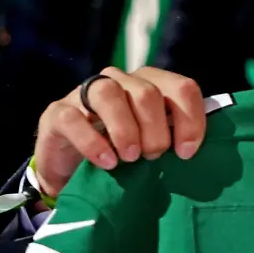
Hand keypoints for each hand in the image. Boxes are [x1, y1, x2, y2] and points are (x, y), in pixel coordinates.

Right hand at [33, 66, 206, 197]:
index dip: (190, 119)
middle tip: (153, 156)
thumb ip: (175, 138)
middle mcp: (121, 81)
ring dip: (126, 129)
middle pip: (147, 92)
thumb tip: (195, 150)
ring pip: (110, 93)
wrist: (73, 171)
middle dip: (156, 129)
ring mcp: (86, 93)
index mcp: (151, 84)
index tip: (187, 152)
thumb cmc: (123, 154)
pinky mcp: (58, 112)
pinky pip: (74, 118)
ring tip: (131, 158)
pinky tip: (106, 162)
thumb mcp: (153, 144)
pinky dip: (93, 142)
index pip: (182, 88)